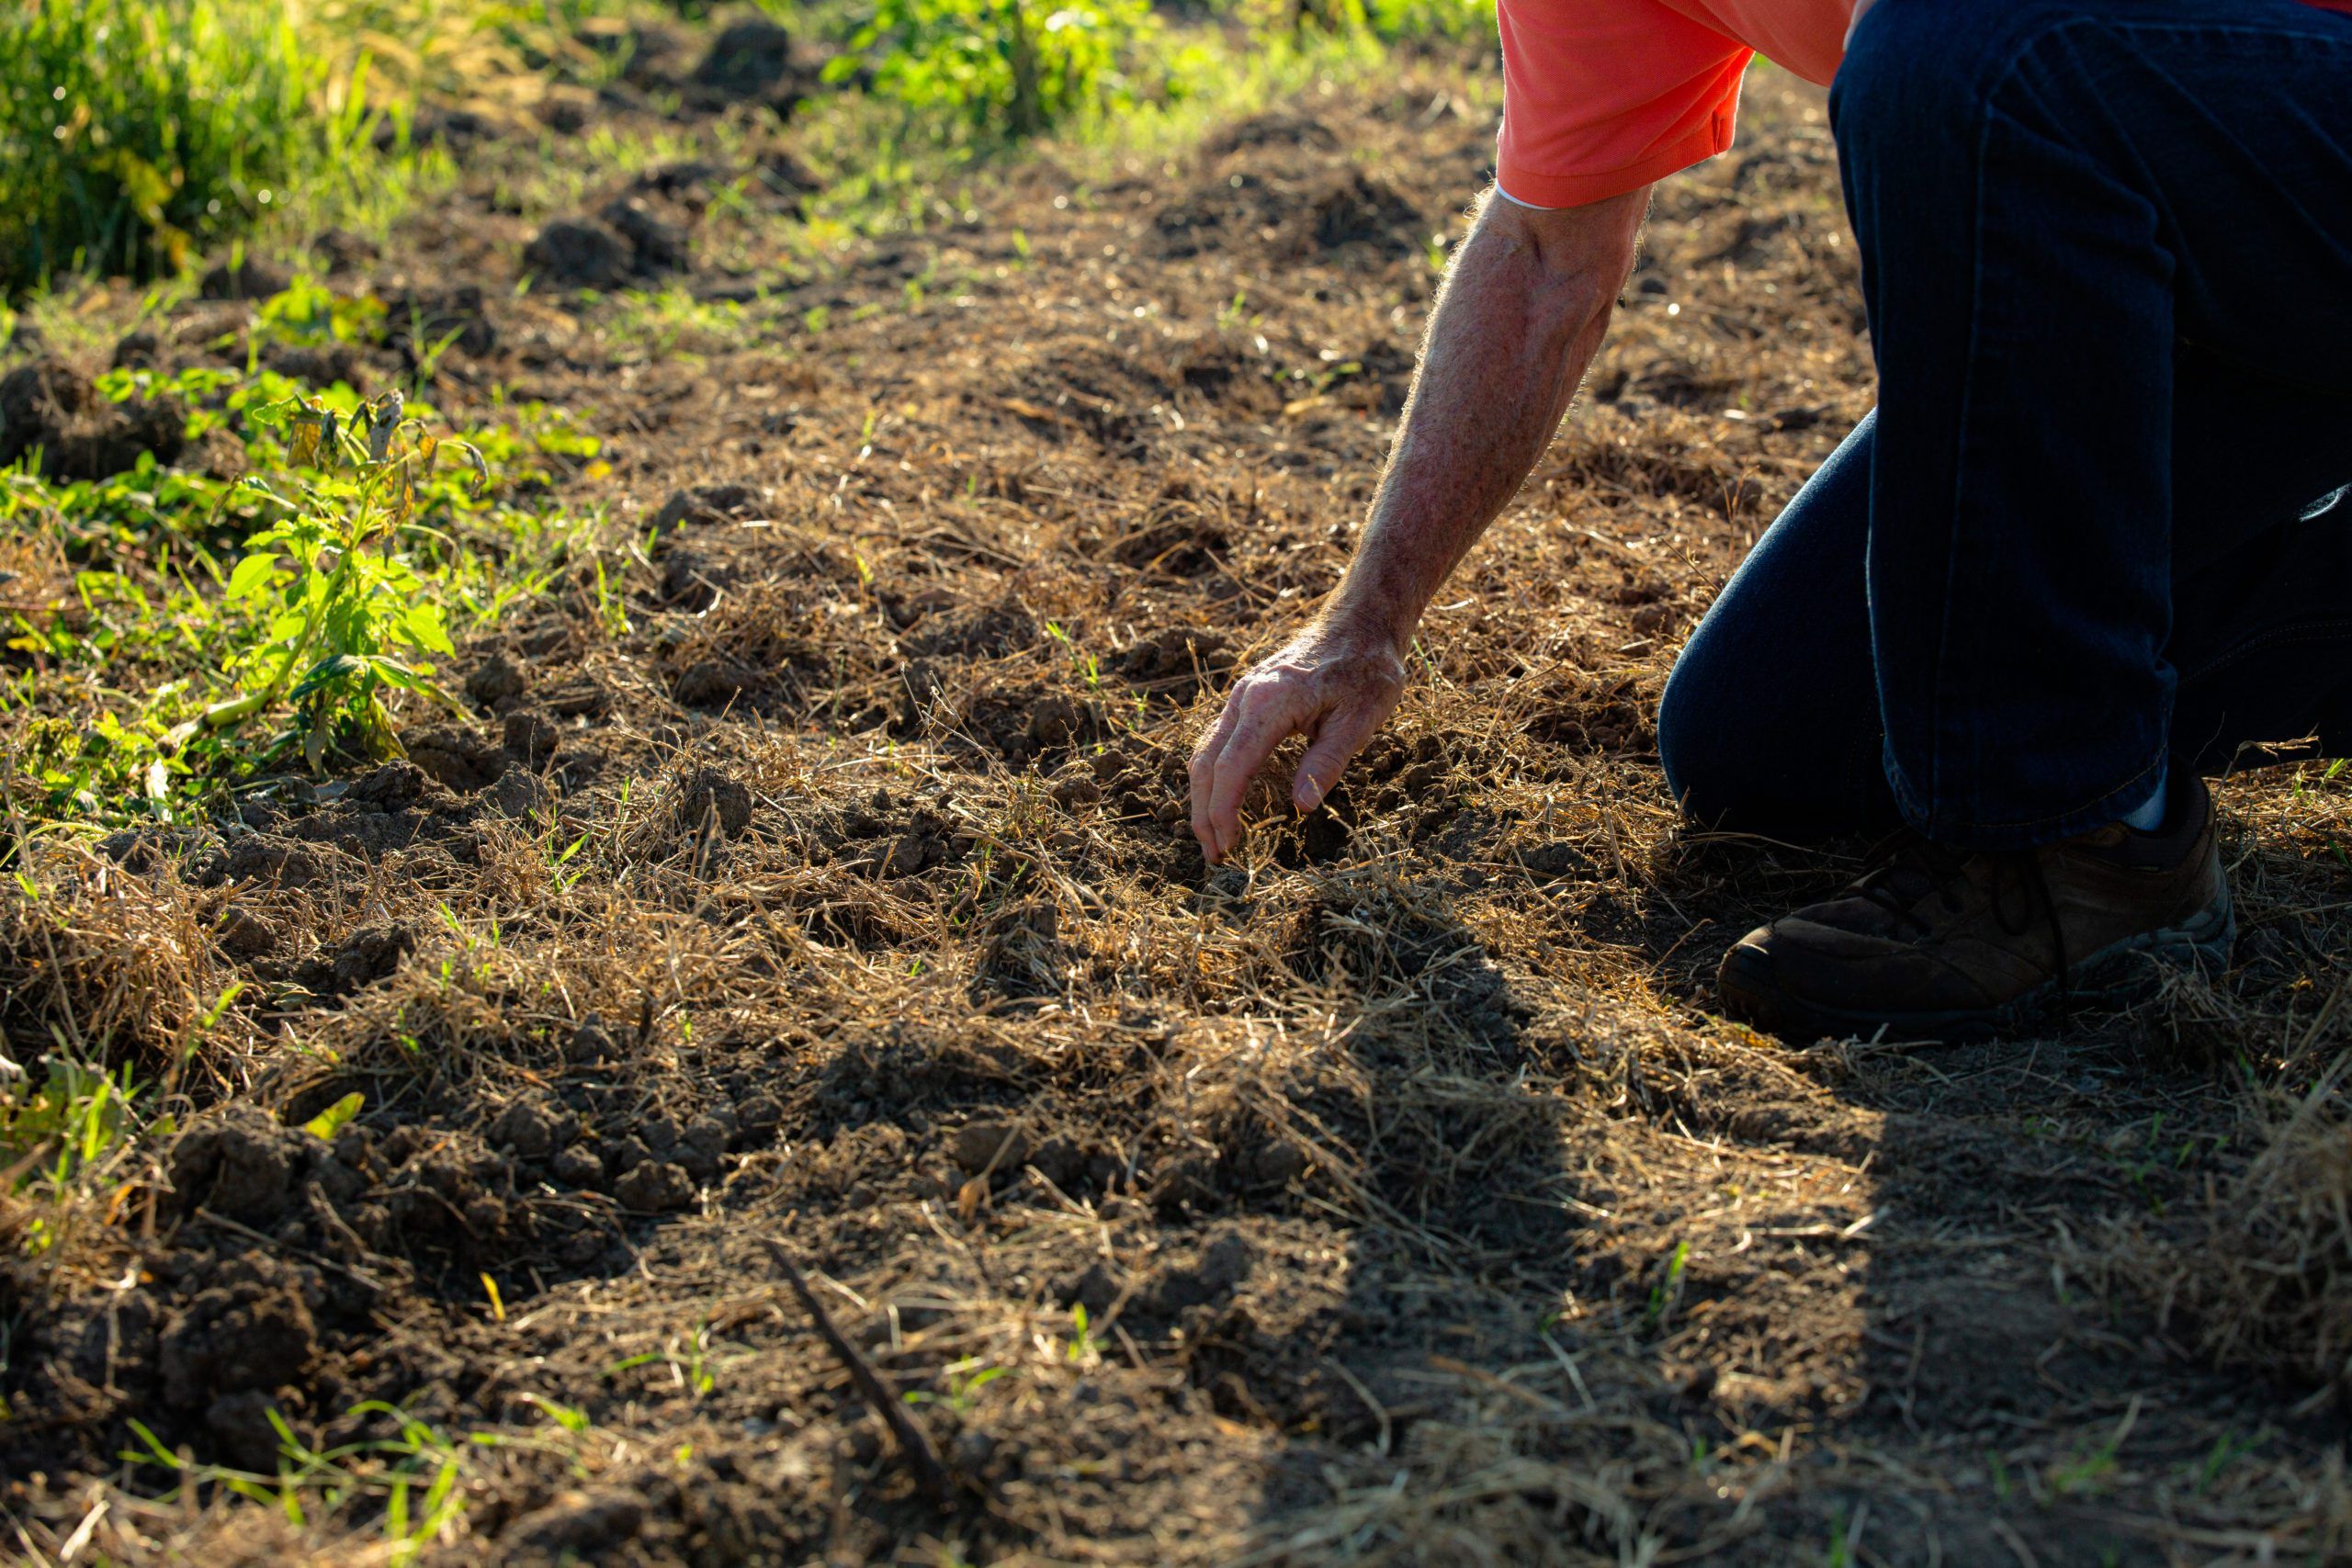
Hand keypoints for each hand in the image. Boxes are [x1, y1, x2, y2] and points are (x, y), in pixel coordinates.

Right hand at [1188, 617, 1408, 862]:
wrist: (1360, 621)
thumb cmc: (1366, 668)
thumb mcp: (1360, 718)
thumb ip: (1328, 761)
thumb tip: (1300, 808)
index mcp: (1270, 703)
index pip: (1232, 767)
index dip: (1224, 812)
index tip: (1229, 847)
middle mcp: (1245, 697)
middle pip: (1206, 762)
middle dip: (1204, 813)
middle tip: (1217, 856)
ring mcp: (1242, 695)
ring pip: (1205, 751)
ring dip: (1203, 796)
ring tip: (1215, 835)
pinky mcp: (1247, 697)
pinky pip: (1218, 740)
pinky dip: (1213, 775)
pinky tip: (1225, 798)